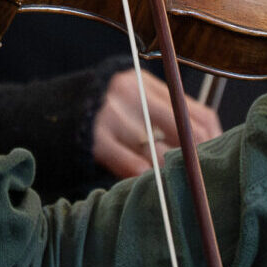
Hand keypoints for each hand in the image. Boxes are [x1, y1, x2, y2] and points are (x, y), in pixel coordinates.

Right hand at [92, 69, 221, 178]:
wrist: (49, 112)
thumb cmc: (101, 110)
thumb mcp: (132, 99)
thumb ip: (163, 114)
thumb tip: (203, 145)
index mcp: (145, 81)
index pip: (196, 111)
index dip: (213, 140)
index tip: (216, 158)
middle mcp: (131, 93)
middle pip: (185, 131)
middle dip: (196, 159)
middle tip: (201, 180)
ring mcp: (112, 115)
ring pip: (160, 151)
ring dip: (170, 172)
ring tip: (176, 185)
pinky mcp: (95, 139)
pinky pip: (132, 164)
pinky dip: (145, 177)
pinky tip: (149, 184)